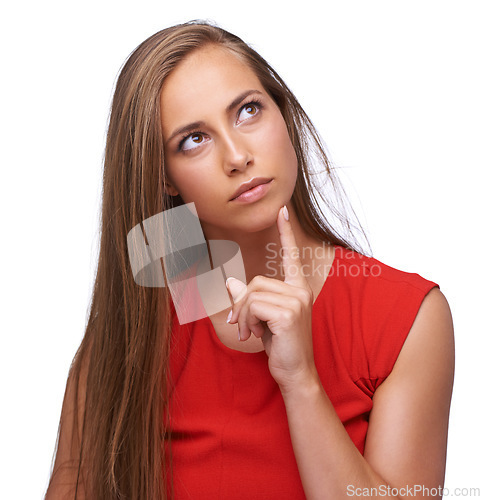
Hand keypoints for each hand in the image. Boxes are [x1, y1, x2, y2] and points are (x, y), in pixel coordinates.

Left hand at [226, 206, 318, 391]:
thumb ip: (250, 300)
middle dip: (242, 305)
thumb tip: (230, 282)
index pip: (291, 256)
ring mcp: (296, 300)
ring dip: (242, 316)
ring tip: (249, 333)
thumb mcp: (262, 319)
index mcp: (298, 289)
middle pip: (256, 281)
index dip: (286, 233)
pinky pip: (252, 305)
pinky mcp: (288, 313)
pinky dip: (245, 321)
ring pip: (251, 294)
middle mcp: (300, 291)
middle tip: (242, 327)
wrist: (296, 373)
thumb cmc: (281, 346)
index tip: (282, 211)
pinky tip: (254, 336)